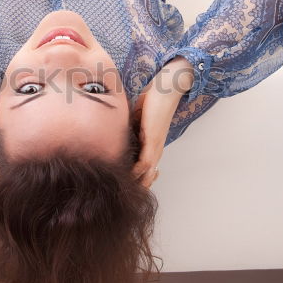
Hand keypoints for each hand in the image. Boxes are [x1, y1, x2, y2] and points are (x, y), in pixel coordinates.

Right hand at [130, 58, 193, 187]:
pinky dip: (137, 171)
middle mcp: (155, 147)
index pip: (145, 167)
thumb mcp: (136, 117)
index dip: (137, 178)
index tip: (126, 184)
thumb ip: (129, 127)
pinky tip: (129, 176)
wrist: (166, 87)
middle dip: (138, 185)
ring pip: (148, 172)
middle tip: (126, 195)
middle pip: (148, 174)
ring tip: (126, 191)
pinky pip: (146, 161)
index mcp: (151, 143)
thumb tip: (116, 131)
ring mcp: (155, 144)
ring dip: (138, 182)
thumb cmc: (153, 99)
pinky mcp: (152, 139)